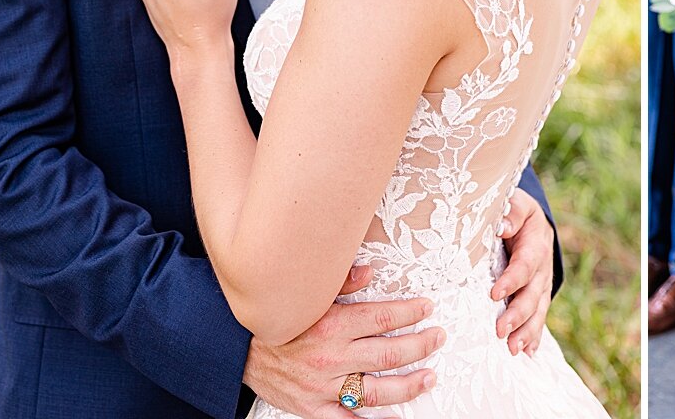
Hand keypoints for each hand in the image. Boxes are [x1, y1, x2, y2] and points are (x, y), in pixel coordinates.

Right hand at [244, 266, 444, 415]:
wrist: (237, 350)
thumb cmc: (277, 321)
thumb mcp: (306, 295)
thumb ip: (340, 283)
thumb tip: (370, 272)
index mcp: (331, 324)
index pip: (383, 318)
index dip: (411, 313)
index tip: (427, 307)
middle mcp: (331, 356)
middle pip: (388, 354)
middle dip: (419, 345)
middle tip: (437, 337)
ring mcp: (323, 386)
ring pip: (375, 390)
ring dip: (408, 385)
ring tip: (429, 377)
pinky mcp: (313, 408)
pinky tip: (395, 418)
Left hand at [491, 188, 554, 355]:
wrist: (533, 221)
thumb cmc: (516, 212)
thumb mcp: (516, 203)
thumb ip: (511, 212)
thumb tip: (502, 226)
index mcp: (535, 243)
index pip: (525, 264)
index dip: (512, 280)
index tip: (494, 294)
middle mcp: (542, 268)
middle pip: (533, 294)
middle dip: (518, 314)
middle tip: (500, 331)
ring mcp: (542, 284)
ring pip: (538, 310)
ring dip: (527, 331)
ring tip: (513, 349)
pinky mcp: (539, 296)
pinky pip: (539, 317)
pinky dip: (534, 336)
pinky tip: (528, 353)